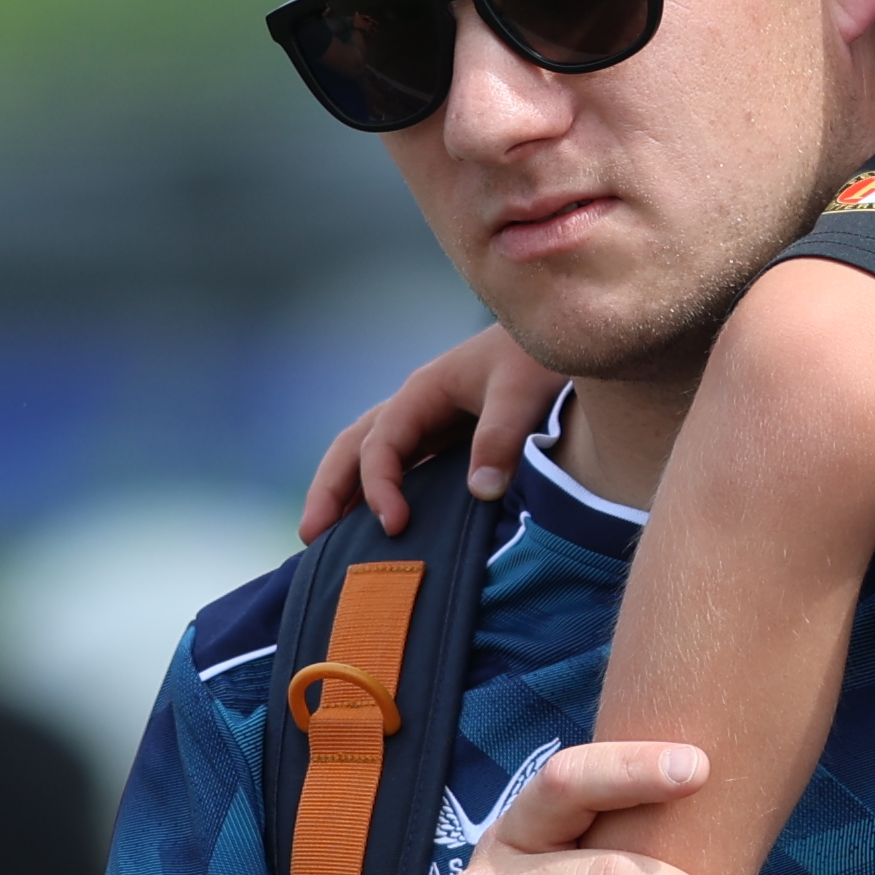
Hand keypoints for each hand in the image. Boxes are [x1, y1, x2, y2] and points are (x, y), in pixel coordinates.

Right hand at [300, 324, 559, 540]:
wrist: (564, 335)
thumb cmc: (540, 357)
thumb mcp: (524, 392)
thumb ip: (501, 437)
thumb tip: (481, 492)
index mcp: (424, 391)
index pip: (381, 443)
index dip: (378, 485)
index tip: (394, 525)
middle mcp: (415, 407)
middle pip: (353, 447)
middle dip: (329, 489)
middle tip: (309, 537)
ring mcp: (426, 423)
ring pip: (367, 456)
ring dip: (343, 493)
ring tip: (323, 540)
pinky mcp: (444, 439)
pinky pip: (398, 468)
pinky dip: (376, 494)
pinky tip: (375, 528)